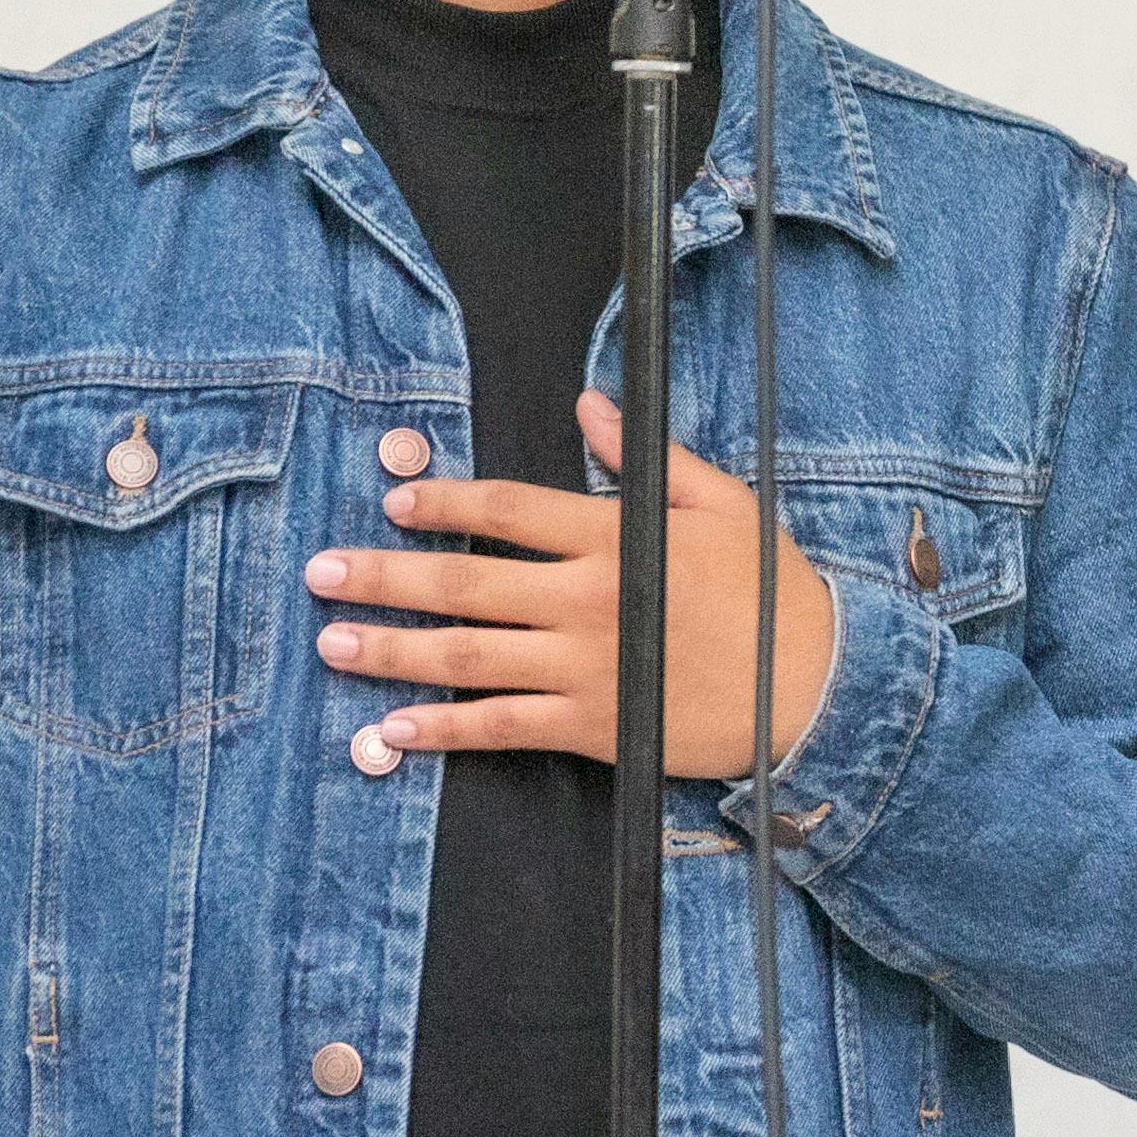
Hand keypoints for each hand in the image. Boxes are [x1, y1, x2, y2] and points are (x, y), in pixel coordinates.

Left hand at [308, 391, 838, 782]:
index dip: (444, 502)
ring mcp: (584, 667)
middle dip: (383, 576)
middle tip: (319, 573)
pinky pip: (502, 725)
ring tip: (332, 642)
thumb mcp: (723, 504)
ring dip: (391, 650)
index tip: (396, 500)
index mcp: (615, 538)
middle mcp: (586, 600)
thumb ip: (647, 458)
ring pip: (467, 656)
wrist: (817, 688)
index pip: (507, 511)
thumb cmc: (771, 593)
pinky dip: (444, 728)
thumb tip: (588, 407)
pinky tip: (394, 728)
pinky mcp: (593, 725)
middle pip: (464, 583)